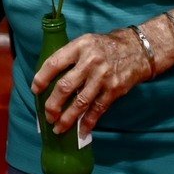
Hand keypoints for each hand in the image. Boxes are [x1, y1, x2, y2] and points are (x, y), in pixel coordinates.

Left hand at [32, 29, 157, 136]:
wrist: (137, 50)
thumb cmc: (104, 47)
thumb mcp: (85, 42)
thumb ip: (69, 57)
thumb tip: (48, 79)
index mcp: (79, 47)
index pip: (54, 63)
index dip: (42, 78)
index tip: (36, 90)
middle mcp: (90, 62)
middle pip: (65, 87)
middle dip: (53, 105)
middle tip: (47, 116)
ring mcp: (103, 77)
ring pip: (81, 102)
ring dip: (67, 118)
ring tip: (58, 128)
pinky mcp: (114, 90)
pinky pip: (98, 109)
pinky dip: (88, 122)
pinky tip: (81, 132)